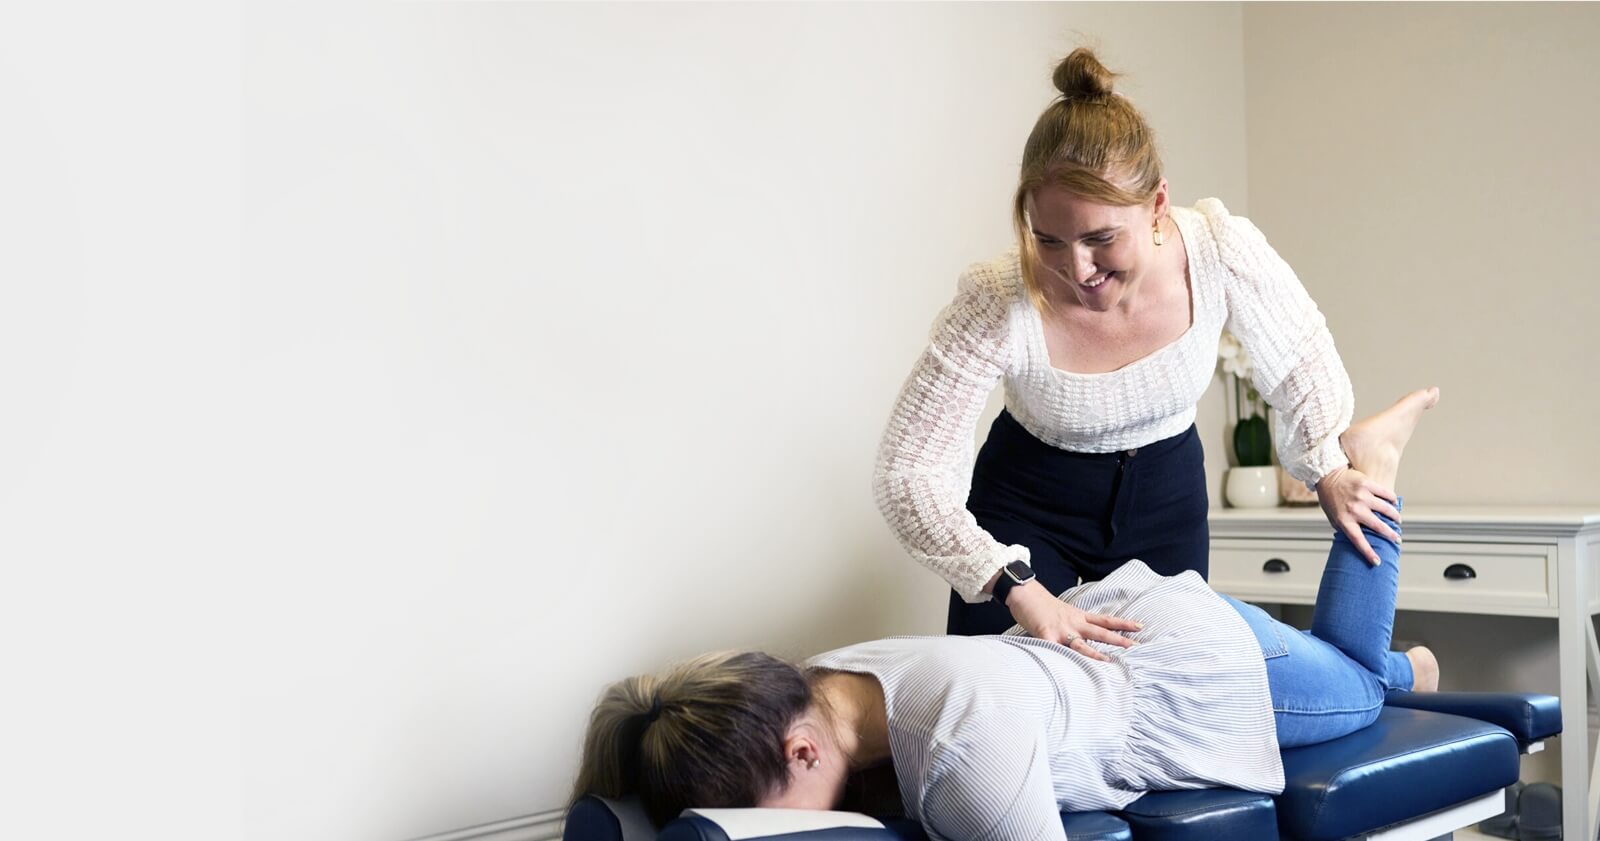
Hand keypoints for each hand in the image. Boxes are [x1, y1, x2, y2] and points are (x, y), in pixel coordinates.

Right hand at [1006, 582, 1140, 661]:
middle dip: (1118, 640)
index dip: (1123, 623)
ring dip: (1095, 654)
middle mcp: (1074, 622)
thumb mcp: (1064, 613)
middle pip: (1100, 632)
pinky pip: (1054, 649)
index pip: (1106, 620)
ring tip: (1109, 662)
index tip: (1140, 627)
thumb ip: (1074, 625)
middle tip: (1136, 647)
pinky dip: (1060, 658)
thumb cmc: (1042, 606)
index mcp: (1079, 617)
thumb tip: (1083, 638)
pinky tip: (1065, 667)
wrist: (1024, 593)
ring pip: (1081, 643)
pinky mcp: (1045, 633)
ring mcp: (1060, 629)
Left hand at [1315, 465, 1401, 565]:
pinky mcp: (1367, 484)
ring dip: (1394, 516)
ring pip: (1386, 509)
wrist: (1327, 476)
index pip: (1358, 540)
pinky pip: (1385, 494)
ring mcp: (1362, 496)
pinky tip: (1394, 503)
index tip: (1377, 562)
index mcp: (1344, 520)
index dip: (1368, 552)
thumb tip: (1357, 540)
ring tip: (1397, 520)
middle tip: (1397, 539)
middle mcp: (1354, 510)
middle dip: (1390, 534)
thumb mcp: (1333, 516)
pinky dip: (1392, 499)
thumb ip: (1345, 527)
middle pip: (1378, 526)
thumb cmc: (1330, 498)